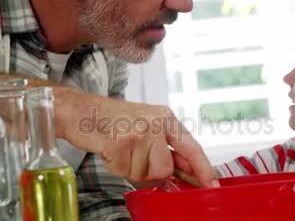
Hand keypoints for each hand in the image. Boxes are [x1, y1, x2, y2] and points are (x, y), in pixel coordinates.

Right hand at [53, 87, 218, 188]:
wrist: (82, 110)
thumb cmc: (113, 118)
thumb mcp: (147, 125)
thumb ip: (166, 149)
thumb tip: (183, 174)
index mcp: (165, 118)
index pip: (191, 147)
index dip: (203, 169)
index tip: (212, 185)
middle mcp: (154, 124)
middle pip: (165, 169)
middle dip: (150, 171)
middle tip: (134, 156)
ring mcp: (138, 133)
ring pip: (145, 173)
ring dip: (131, 168)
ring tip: (121, 150)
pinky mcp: (120, 144)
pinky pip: (125, 171)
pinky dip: (116, 166)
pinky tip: (111, 150)